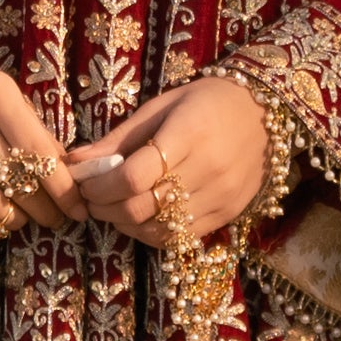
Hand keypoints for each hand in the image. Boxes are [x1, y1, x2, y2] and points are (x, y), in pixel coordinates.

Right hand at [0, 42, 76, 237]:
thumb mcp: (3, 94)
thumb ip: (33, 129)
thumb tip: (66, 174)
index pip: (38, 151)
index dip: (62, 188)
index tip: (78, 208)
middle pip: (16, 179)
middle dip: (43, 208)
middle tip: (55, 219)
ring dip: (13, 218)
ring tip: (24, 219)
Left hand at [70, 72, 275, 251]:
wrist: (265, 112)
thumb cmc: (206, 101)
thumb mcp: (161, 107)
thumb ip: (119, 138)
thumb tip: (75, 163)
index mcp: (188, 133)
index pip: (133, 176)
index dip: (99, 186)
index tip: (85, 183)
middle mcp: (208, 169)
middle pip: (142, 207)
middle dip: (105, 208)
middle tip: (92, 199)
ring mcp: (221, 197)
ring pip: (159, 229)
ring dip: (125, 225)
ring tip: (113, 209)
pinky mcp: (228, 215)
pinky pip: (180, 239)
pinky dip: (152, 234)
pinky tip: (142, 218)